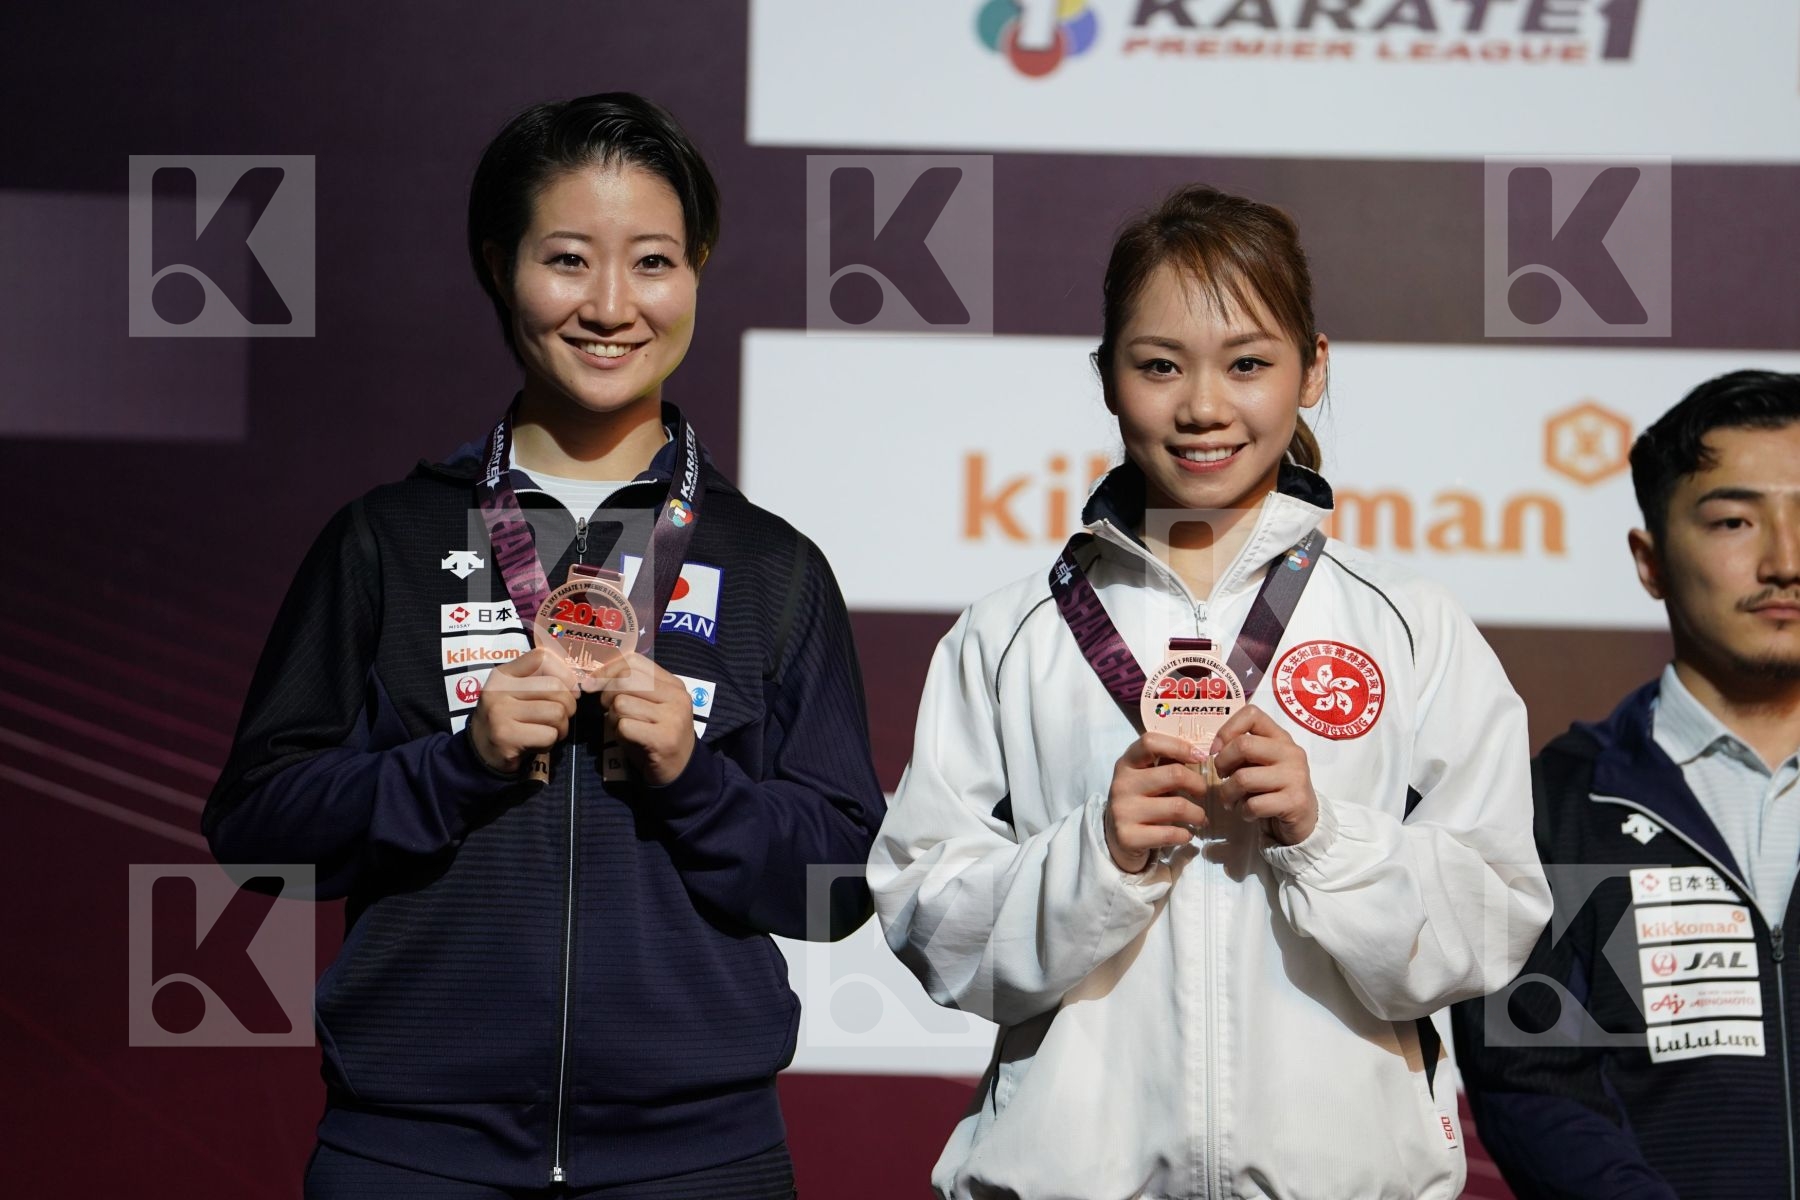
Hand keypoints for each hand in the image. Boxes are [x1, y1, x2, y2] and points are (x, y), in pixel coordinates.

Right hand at [468, 648, 578, 773]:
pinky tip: (537, 744)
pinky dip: (551, 743)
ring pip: (556, 712)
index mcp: (503, 674)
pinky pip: (549, 735)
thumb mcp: (520, 692)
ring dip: (561, 727)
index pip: (541, 657)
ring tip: (549, 731)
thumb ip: (545, 680)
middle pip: (555, 687)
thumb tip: (579, 686)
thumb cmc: (511, 718)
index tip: (570, 689)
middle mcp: (498, 689)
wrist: (483, 751)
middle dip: (569, 705)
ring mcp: (500, 713)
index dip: (565, 672)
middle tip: (561, 717)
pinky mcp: (506, 737)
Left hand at [587, 652, 696, 785]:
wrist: (680, 770)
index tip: (593, 681)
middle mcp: (676, 697)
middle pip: (625, 679)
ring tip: (623, 727)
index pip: (634, 662)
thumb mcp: (649, 706)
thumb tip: (593, 678)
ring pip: (621, 703)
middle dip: (607, 693)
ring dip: (613, 718)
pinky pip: (624, 726)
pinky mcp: (663, 739)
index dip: (608, 668)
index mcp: (673, 684)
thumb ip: (631, 687)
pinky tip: (629, 740)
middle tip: (607, 708)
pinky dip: (619, 734)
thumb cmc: (657, 735)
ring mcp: (672, 717)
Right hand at [1104, 731, 1210, 873]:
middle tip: (1203, 793)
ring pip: (1178, 807)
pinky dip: (1186, 835)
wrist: (1117, 838)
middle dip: (1199, 784)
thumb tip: (1200, 752)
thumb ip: (1167, 763)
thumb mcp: (1147, 777)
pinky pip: (1171, 834)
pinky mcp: (1128, 837)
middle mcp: (1122, 784)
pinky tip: (1185, 834)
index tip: (1200, 757)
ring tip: (1200, 818)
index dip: (1179, 746)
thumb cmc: (1141, 801)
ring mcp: (1123, 811)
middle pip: (1175, 774)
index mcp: (1127, 763)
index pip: (1150, 742)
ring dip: (1198, 814)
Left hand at [1210, 705, 1318, 846]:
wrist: (1304, 820)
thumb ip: (1242, 752)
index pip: (1252, 714)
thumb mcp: (1260, 764)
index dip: (1226, 730)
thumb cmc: (1273, 788)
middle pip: (1243, 745)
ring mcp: (1295, 776)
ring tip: (1231, 801)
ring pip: (1243, 778)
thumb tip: (1215, 750)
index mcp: (1280, 737)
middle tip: (1222, 777)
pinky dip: (1243, 811)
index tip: (1217, 750)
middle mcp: (1291, 752)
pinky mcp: (1295, 801)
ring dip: (1228, 793)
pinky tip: (1248, 813)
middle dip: (1222, 763)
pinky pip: (1254, 804)